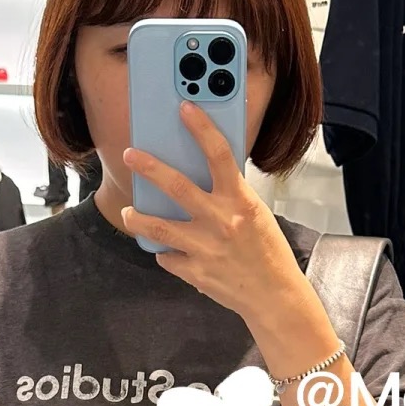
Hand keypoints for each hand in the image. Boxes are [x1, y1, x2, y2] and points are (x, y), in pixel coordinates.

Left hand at [120, 101, 303, 325]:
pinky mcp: (195, 273)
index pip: (219, 155)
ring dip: (138, 218)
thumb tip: (199, 174)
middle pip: (177, 187)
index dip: (201, 128)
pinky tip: (169, 250)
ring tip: (130, 211)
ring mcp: (205, 249)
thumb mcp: (256, 214)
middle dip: (149, 167)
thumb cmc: (268, 252)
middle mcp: (221, 222)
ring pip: (158, 228)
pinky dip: (166, 252)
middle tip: (130, 155)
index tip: (185, 108)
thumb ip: (229, 195)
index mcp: (241, 201)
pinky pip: (168, 257)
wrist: (275, 297)